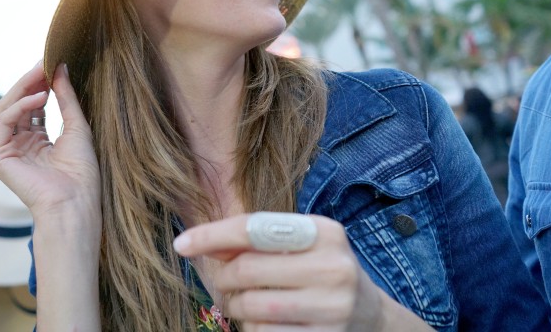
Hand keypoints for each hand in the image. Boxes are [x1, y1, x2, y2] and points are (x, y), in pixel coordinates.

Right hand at [0, 62, 100, 219]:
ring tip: (42, 74)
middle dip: (30, 82)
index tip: (51, 64)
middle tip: (43, 63)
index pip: (33, 107)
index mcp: (38, 142)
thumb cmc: (81, 172)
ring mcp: (8, 151)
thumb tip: (60, 68)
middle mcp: (20, 145)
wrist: (75, 202)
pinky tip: (39, 97)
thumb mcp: (77, 126)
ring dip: (24, 88)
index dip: (40, 85)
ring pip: (6, 108)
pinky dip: (20, 105)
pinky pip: (4, 121)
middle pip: (17, 105)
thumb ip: (66, 98)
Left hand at [173, 213, 405, 331]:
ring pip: (253, 307)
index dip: (212, 235)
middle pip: (247, 270)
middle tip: (224, 283)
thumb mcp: (296, 245)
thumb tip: (197, 242)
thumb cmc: (317, 270)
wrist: (369, 315)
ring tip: (244, 303)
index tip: (180, 244)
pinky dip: (254, 329)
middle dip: (224, 278)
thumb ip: (253, 240)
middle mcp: (334, 266)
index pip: (255, 228)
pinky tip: (263, 321)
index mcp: (324, 232)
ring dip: (236, 307)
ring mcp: (334, 307)